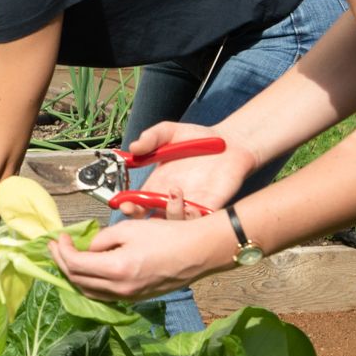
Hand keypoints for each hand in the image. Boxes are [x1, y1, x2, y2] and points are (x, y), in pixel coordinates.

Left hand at [48, 213, 238, 301]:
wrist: (199, 252)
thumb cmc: (166, 235)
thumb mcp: (129, 229)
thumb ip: (103, 240)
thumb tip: (89, 249)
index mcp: (117, 269)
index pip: (76, 264)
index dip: (63, 250)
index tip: (60, 236)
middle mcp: (120, 289)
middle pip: (79, 281)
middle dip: (63, 263)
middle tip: (56, 247)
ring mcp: (129, 297)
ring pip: (89, 292)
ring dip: (75, 275)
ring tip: (67, 258)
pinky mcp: (136, 298)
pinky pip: (104, 295)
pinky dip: (90, 283)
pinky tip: (88, 269)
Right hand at [120, 122, 257, 218]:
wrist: (232, 142)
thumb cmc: (199, 138)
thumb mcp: (169, 132)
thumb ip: (151, 137)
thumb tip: (133, 148)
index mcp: (157, 184)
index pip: (137, 202)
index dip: (127, 205)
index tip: (123, 203)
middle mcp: (170, 198)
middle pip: (151, 220)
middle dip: (141, 221)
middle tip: (139, 210)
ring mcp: (190, 204)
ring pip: (173, 224)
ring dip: (170, 214)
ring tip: (176, 193)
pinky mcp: (210, 207)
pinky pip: (198, 223)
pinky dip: (192, 219)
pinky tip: (193, 205)